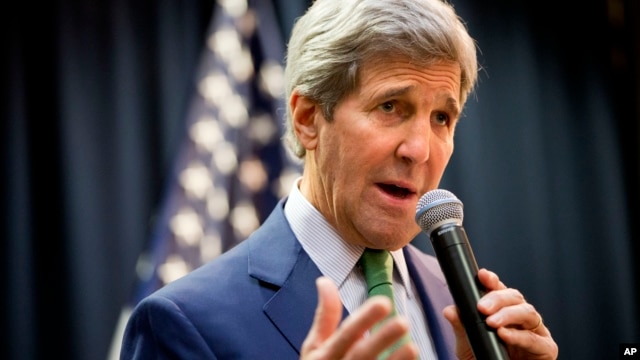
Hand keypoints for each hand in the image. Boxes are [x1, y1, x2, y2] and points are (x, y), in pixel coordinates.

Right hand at [301, 277, 418, 359]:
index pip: (345, 334)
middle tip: (402, 323)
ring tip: (412, 346)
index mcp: (325, 356)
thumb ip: (325, 315)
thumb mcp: (314, 345)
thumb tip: (325, 281)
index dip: (364, 319)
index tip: (383, 303)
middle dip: (382, 339)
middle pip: (362, 354)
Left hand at [443, 269, 558, 359]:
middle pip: (514, 297)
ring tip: (491, 322)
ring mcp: (535, 331)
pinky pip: (535, 339)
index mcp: (503, 311)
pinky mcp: (546, 349)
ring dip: (508, 314)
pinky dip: (519, 336)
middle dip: (498, 297)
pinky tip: (504, 334)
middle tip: (482, 307)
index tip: (482, 275)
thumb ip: (461, 326)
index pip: (499, 290)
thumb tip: (449, 310)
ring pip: (528, 312)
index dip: (492, 280)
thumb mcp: (467, 343)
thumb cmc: (482, 359)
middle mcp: (521, 318)